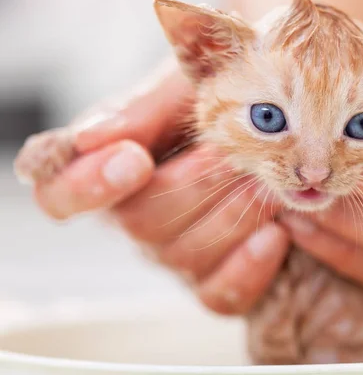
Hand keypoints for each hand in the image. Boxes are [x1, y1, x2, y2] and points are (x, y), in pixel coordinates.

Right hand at [21, 59, 290, 314]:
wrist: (283, 125)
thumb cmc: (227, 96)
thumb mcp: (185, 85)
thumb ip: (142, 108)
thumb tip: (88, 138)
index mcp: (110, 166)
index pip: (60, 194)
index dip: (86, 185)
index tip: (134, 159)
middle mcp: (134, 217)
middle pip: (139, 223)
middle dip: (195, 185)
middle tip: (235, 154)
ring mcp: (174, 253)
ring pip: (183, 257)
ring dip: (231, 216)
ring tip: (265, 183)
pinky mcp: (213, 280)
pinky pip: (219, 295)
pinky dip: (249, 265)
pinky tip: (276, 232)